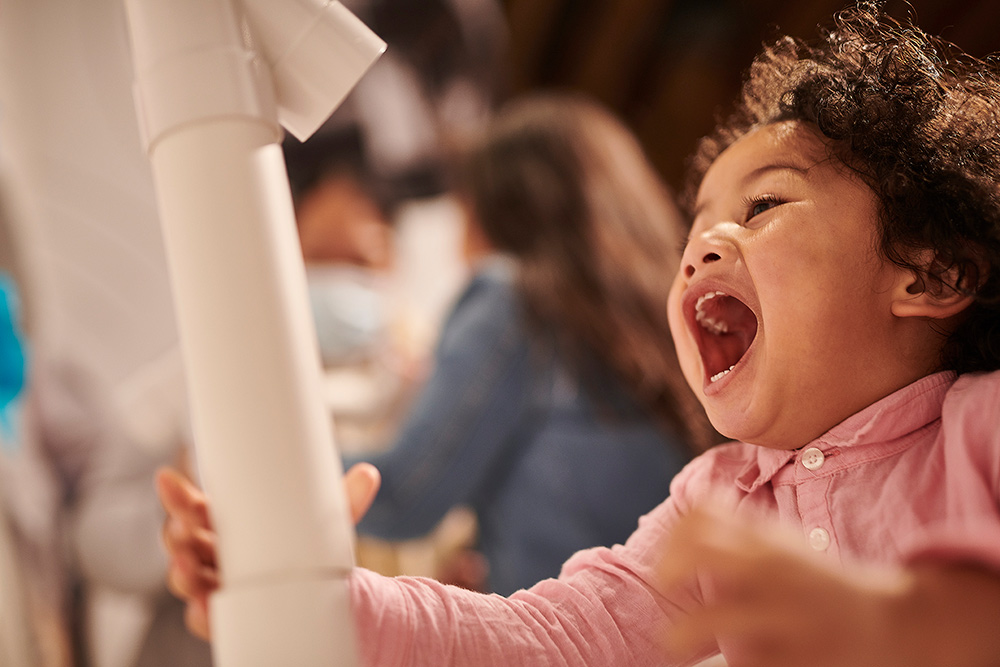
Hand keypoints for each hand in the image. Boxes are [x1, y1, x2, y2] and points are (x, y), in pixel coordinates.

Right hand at [156, 462, 380, 640]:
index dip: (177, 495)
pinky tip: (201, 608)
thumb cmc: (314, 552)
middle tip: (181, 531)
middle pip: (184, 542)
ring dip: (180, 574)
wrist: (328, 599)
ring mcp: (219, 586)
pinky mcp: (229, 618)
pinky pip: (206, 618)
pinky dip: (200, 613)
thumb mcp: (327, 525)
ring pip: (188, 579)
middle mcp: (217, 555)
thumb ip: (346, 500)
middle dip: (176, 535)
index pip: (195, 507)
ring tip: (186, 568)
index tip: (166, 479)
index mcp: (230, 525)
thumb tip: (369, 473)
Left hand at [658, 505, 915, 666]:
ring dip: (681, 632)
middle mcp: (773, 570)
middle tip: (662, 590)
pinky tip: (735, 661)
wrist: (892, 622)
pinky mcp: (799, 655)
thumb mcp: (783, 546)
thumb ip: (740, 530)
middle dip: (668, 571)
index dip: (671, 535)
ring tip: (671, 642)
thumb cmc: (822, 584)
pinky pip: (747, 661)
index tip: (665, 562)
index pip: (702, 514)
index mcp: (766, 540)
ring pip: (712, 618)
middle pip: (700, 552)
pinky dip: (733, 662)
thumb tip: (686, 516)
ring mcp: (785, 612)